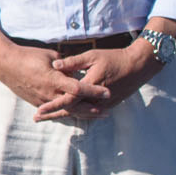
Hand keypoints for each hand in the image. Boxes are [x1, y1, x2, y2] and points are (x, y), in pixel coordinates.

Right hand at [0, 38, 109, 120]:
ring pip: (66, 110)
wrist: (5, 64)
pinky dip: (69, 112)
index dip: (93, 91)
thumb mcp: (50, 55)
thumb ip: (66, 64)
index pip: (78, 88)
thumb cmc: (28, 56)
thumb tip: (77, 71)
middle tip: (107, 110)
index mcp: (53, 78)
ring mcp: (42, 100)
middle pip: (74, 105)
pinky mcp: (37, 103)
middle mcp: (48, 92)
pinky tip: (80, 114)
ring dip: (83, 113)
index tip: (107, 91)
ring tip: (98, 114)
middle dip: (91, 108)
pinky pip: (56, 110)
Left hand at [45, 40, 159, 120]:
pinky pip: (89, 112)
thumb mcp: (92, 56)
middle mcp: (97, 99)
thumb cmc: (114, 58)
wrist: (139, 66)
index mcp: (91, 86)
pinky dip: (76, 113)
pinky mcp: (109, 105)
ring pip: (80, 113)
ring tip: (47, 117)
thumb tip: (55, 65)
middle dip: (53, 115)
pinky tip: (66, 114)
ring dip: (63, 115)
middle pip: (71, 111)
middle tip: (36, 118)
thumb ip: (73, 62)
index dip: (52, 106)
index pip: (68, 100)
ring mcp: (104, 104)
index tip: (38, 110)